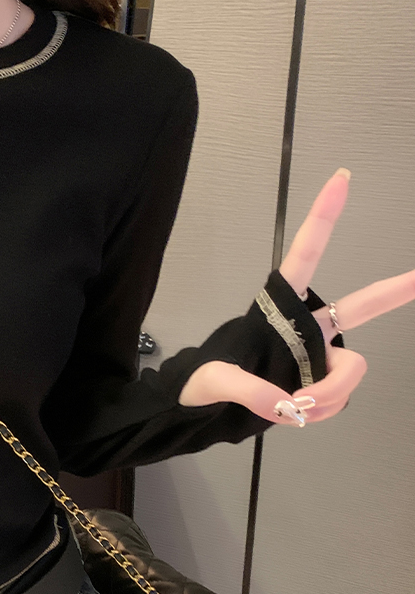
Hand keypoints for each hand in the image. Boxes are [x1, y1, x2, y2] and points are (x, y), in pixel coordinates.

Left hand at [178, 168, 414, 424]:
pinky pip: (340, 398)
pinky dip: (324, 411)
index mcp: (275, 309)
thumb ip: (247, 390)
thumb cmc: (201, 382)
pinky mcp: (323, 382)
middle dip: (392, 292)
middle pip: (358, 306)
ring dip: (328, 396)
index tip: (341, 180)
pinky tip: (298, 414)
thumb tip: (289, 404)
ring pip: (350, 371)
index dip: (321, 220)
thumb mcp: (213, 381)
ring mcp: (318, 356)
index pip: (302, 259)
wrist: (205, 411)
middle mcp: (304, 329)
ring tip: (292, 408)